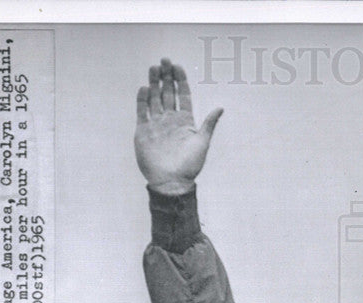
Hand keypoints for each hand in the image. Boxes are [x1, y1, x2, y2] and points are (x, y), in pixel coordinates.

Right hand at [135, 58, 222, 194]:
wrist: (171, 181)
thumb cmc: (190, 165)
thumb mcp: (202, 142)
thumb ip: (209, 124)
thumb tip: (221, 107)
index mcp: (185, 121)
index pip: (183, 96)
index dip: (180, 81)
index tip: (178, 66)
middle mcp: (170, 120)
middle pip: (167, 93)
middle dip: (166, 77)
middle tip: (164, 61)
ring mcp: (156, 124)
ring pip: (154, 99)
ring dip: (153, 83)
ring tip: (154, 68)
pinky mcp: (143, 131)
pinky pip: (142, 112)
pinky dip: (142, 100)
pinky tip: (144, 88)